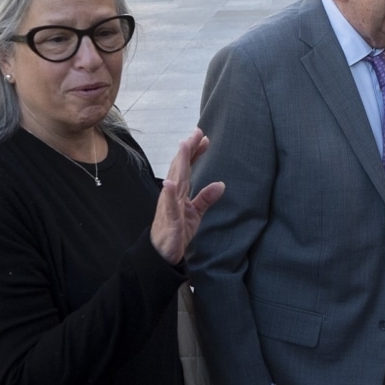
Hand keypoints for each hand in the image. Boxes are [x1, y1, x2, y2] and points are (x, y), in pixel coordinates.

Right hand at [150, 128, 225, 263]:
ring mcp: (169, 205)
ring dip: (179, 164)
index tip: (204, 137)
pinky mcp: (170, 219)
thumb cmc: (176, 231)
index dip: (194, 152)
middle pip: (180, 168)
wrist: (163, 253)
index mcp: (179, 192)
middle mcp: (172, 194)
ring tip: (183, 146)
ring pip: (175, 180)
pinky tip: (168, 183)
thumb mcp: (196, 213)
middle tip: (197, 132)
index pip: (186, 168)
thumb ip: (205, 198)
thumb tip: (221, 184)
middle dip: (188, 150)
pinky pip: (169, 206)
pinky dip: (169, 194)